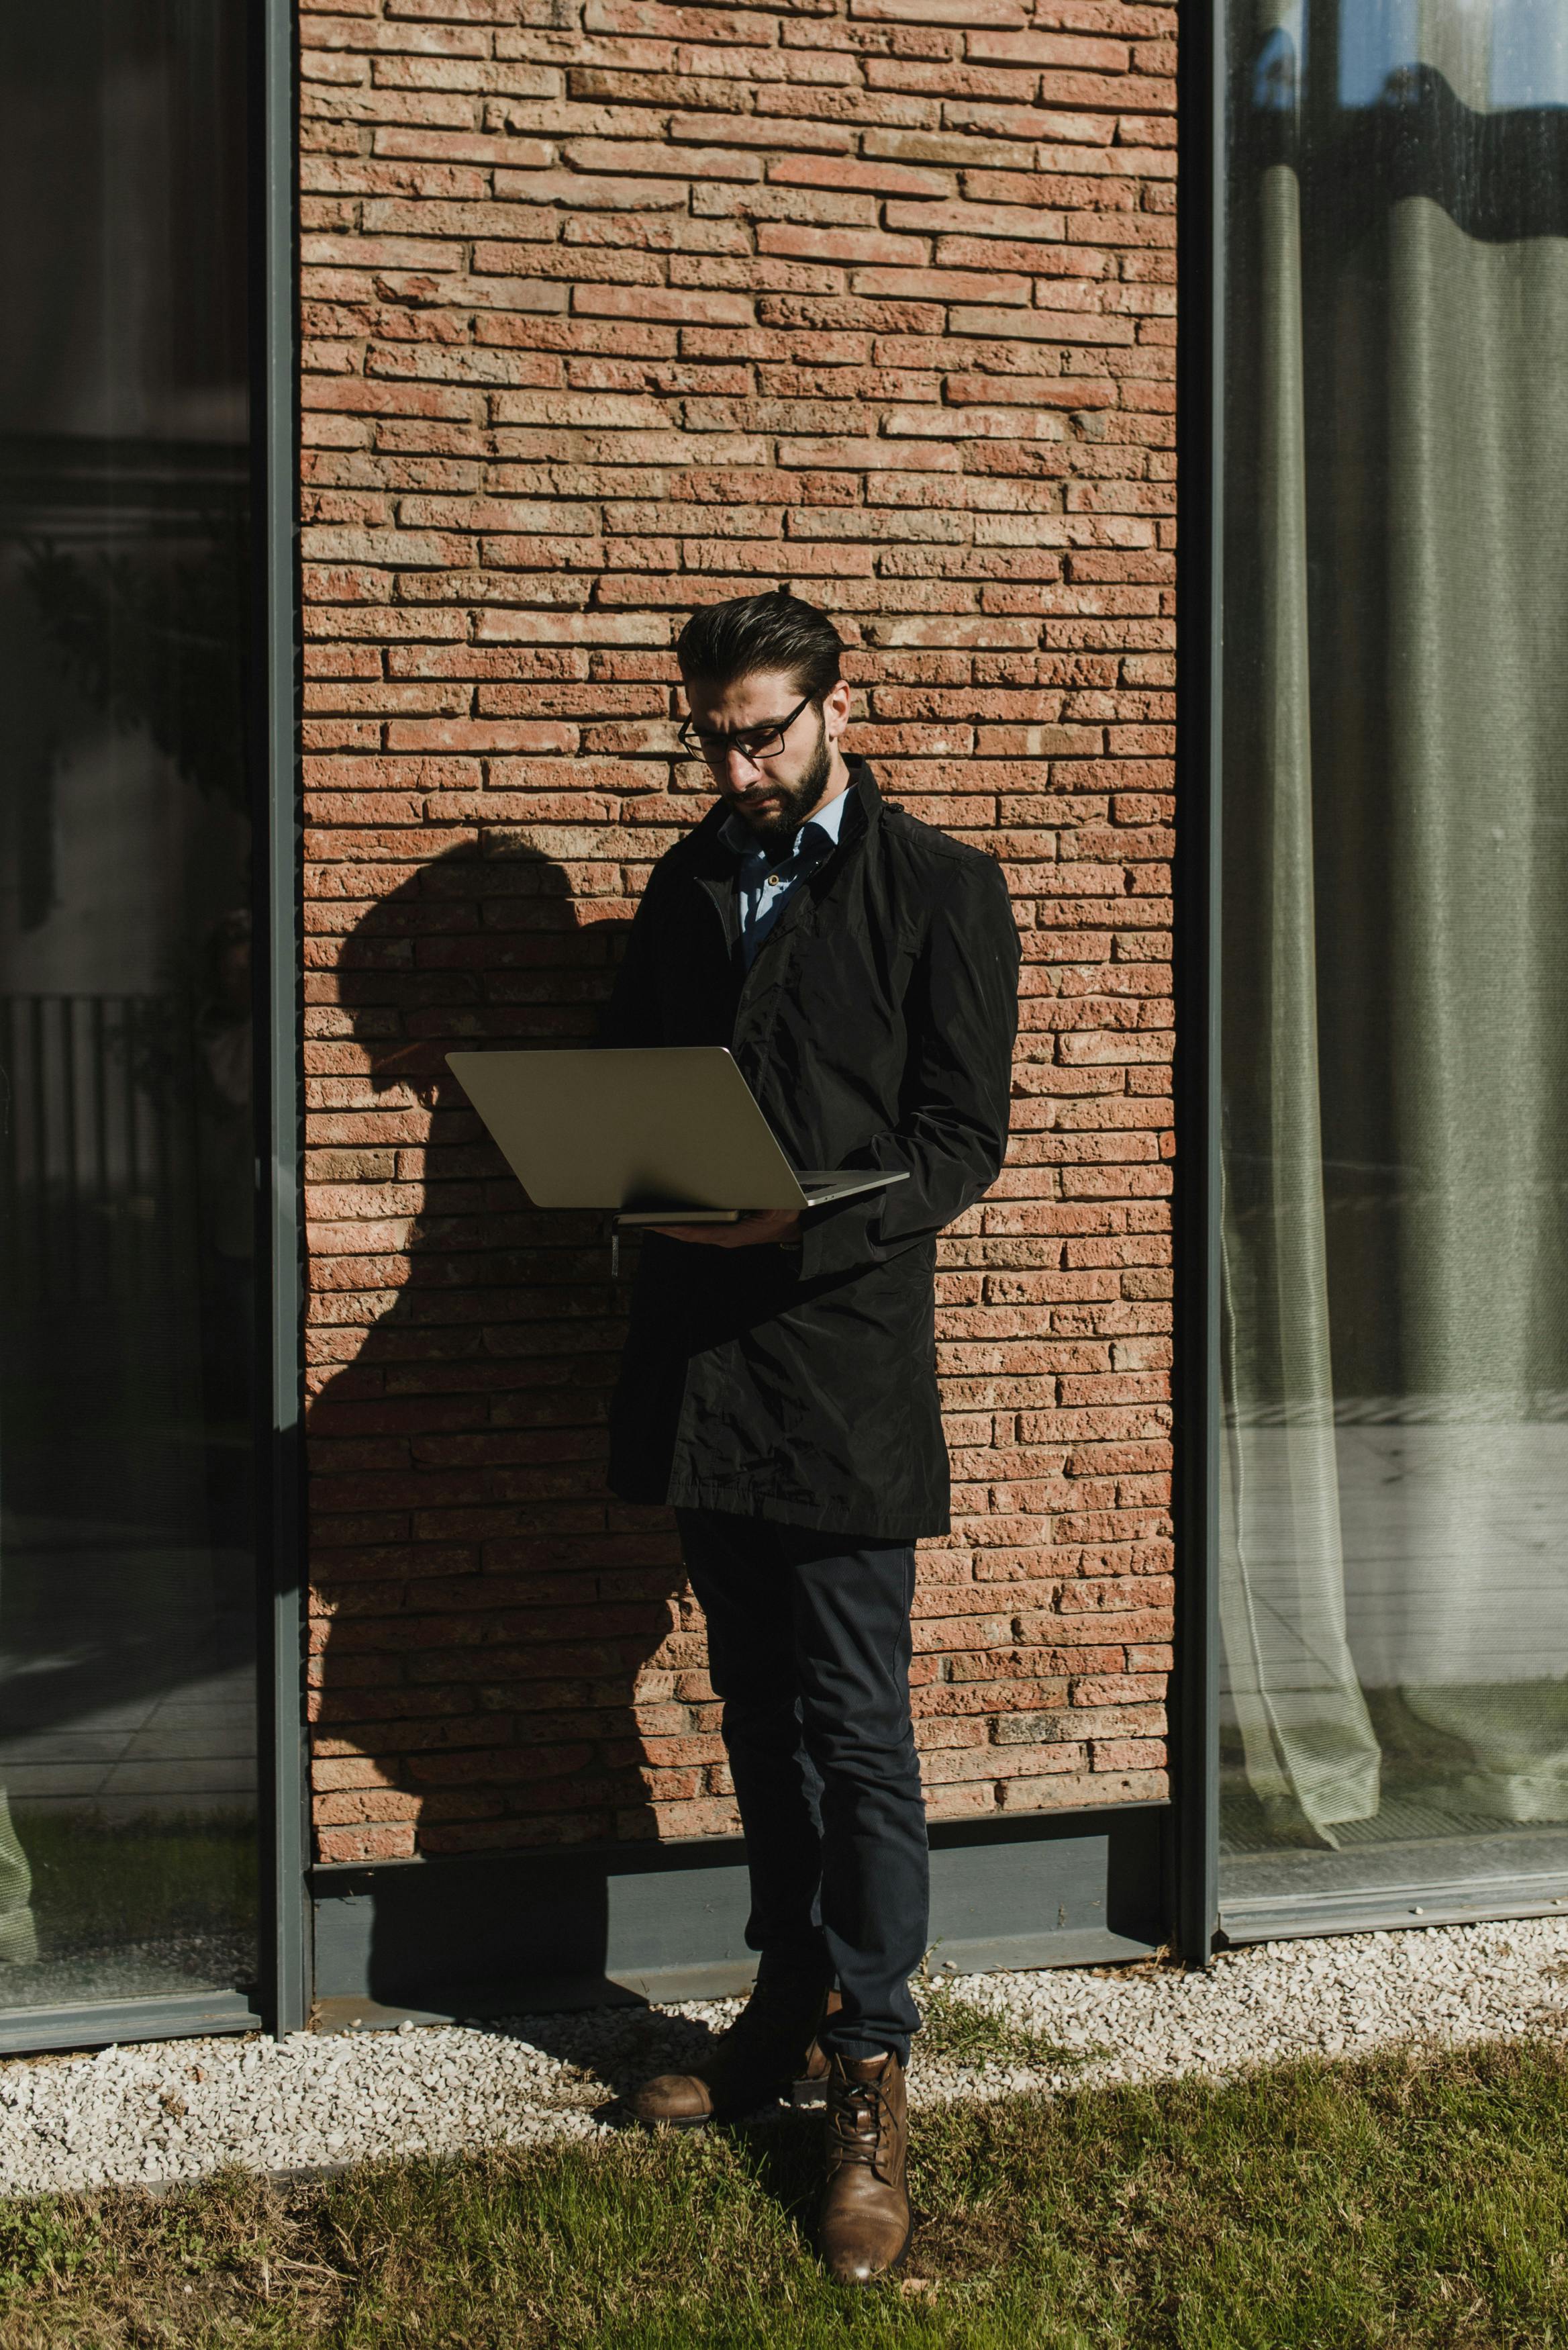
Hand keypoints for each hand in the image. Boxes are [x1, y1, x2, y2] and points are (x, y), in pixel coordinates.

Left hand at [649, 1210, 802, 1248]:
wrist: (795, 1225)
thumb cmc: (783, 1214)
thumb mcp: (772, 1207)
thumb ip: (754, 1202)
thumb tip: (735, 1194)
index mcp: (732, 1234)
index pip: (697, 1233)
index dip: (676, 1229)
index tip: (657, 1224)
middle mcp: (724, 1237)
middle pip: (688, 1234)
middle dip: (666, 1227)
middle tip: (641, 1219)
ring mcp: (723, 1235)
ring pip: (691, 1232)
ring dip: (671, 1226)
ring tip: (650, 1217)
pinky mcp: (724, 1230)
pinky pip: (698, 1228)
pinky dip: (682, 1223)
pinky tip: (672, 1216)